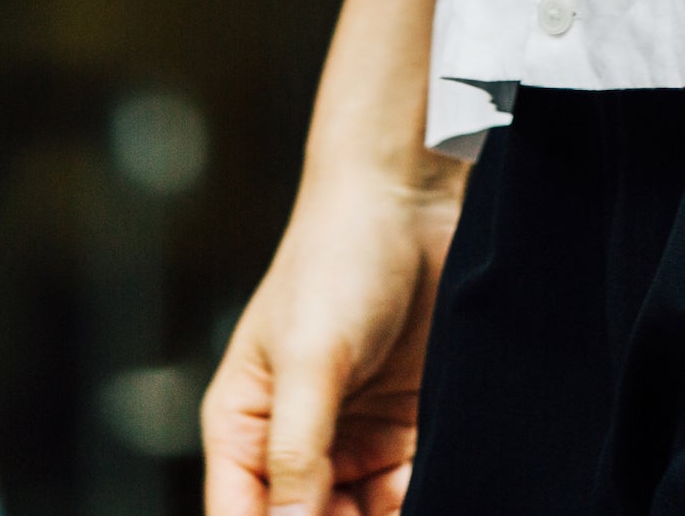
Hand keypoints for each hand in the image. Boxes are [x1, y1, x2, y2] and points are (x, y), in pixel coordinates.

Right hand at [203, 153, 467, 515]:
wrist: (411, 200)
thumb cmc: (336, 260)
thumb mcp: (310, 360)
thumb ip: (296, 451)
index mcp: (245, 427)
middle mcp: (295, 440)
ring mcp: (352, 433)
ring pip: (362, 514)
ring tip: (404, 497)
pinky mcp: (404, 423)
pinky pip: (408, 487)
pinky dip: (419, 497)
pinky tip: (439, 490)